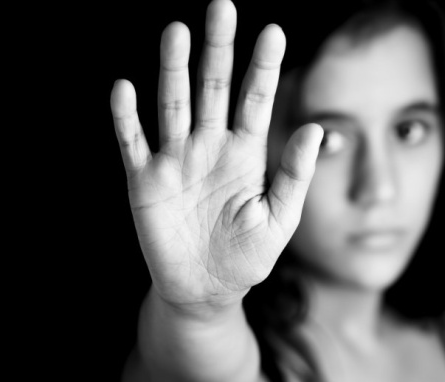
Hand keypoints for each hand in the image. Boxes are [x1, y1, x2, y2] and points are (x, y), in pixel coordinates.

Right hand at [110, 0, 321, 311]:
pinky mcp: (145, 181)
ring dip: (174, 70)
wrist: (206, 291)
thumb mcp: (280, 218)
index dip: (264, 67)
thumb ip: (295, 174)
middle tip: (222, 7)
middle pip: (213, 88)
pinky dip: (127, 118)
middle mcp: (209, 147)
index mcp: (246, 154)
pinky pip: (133, 143)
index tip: (274, 31)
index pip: (256, 100)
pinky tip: (125, 88)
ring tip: (178, 31)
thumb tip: (319, 129)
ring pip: (174, 105)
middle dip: (218, 50)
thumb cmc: (248, 256)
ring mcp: (176, 161)